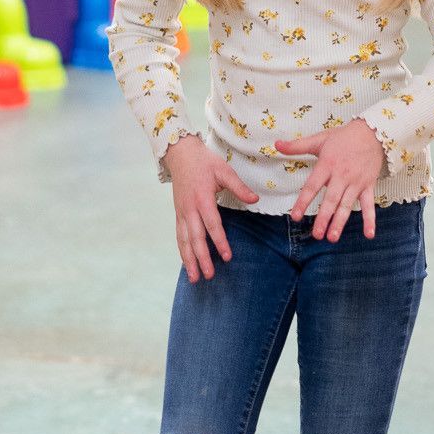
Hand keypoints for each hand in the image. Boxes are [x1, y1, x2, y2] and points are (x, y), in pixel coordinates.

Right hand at [162, 135, 258, 282]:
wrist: (180, 155)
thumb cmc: (204, 162)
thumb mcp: (224, 170)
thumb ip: (239, 187)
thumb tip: (255, 200)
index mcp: (203, 199)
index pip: (212, 225)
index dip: (220, 242)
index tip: (227, 257)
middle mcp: (190, 209)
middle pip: (196, 238)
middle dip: (202, 258)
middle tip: (209, 275)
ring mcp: (182, 213)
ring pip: (184, 241)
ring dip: (189, 260)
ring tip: (194, 278)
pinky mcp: (178, 214)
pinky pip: (179, 236)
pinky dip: (183, 251)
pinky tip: (187, 263)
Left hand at [274, 118, 384, 241]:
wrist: (373, 132)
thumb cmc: (343, 137)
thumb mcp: (319, 139)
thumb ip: (297, 146)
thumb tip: (276, 144)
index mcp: (327, 164)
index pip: (312, 186)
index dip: (303, 201)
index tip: (295, 216)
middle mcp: (341, 175)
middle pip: (331, 200)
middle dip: (323, 218)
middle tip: (316, 235)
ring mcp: (356, 182)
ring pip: (347, 205)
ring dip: (340, 222)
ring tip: (332, 237)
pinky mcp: (368, 185)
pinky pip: (369, 205)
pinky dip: (370, 220)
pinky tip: (368, 234)